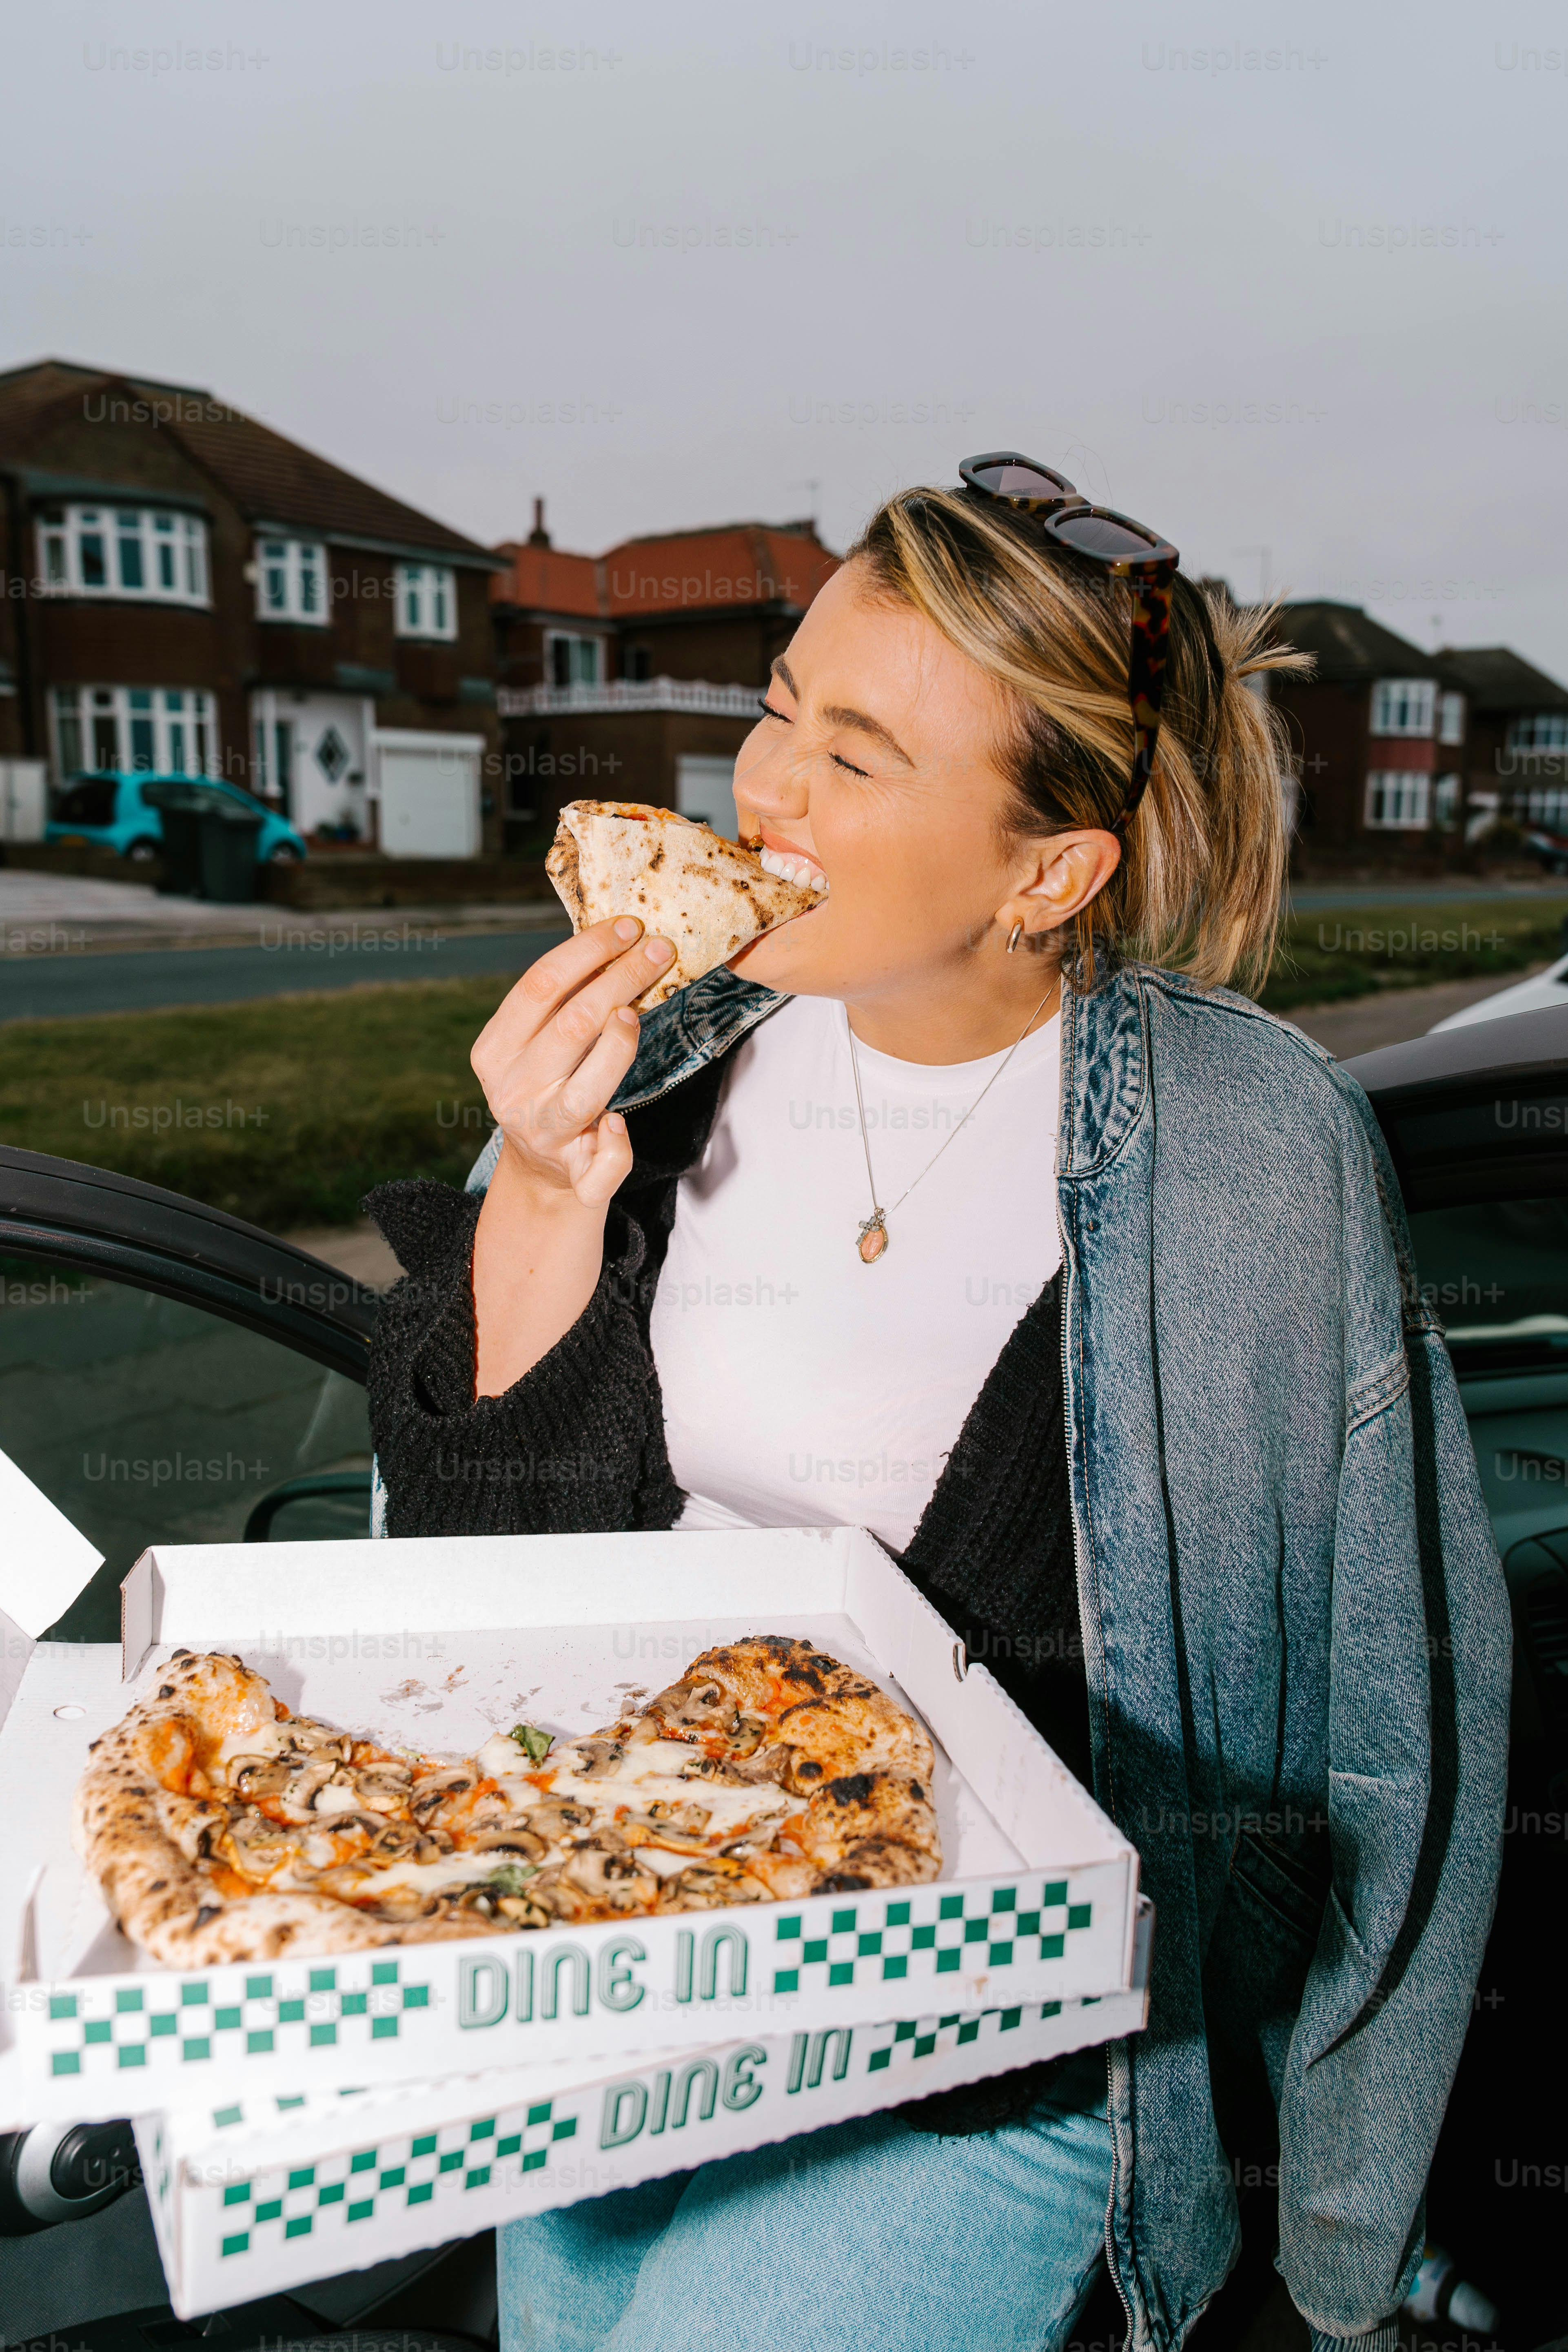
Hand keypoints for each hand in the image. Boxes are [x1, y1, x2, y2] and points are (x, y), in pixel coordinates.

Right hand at [471, 918, 674, 1211]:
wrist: (540, 1171)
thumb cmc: (549, 1086)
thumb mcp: (536, 1043)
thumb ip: (560, 1003)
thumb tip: (614, 939)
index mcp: (495, 1051)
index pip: (539, 985)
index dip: (588, 950)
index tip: (628, 926)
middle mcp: (512, 1091)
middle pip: (572, 1026)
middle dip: (621, 980)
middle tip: (661, 950)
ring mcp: (542, 1135)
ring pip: (586, 1091)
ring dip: (621, 1046)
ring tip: (639, 1011)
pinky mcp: (574, 1177)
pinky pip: (602, 1164)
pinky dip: (617, 1145)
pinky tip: (621, 1123)